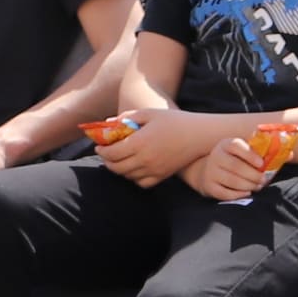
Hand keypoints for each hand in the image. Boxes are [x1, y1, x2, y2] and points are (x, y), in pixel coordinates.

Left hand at [93, 108, 216, 184]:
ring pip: (127, 176)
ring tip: (117, 159)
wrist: (199, 135)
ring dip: (118, 169)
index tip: (98, 146)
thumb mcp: (148, 113)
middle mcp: (145, 159)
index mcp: (140, 143)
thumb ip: (127, 118)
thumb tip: (108, 123)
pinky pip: (142, 183)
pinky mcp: (163, 176)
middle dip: (107, 161)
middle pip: (116, 167)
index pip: (112, 153)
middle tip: (105, 153)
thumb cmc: (173, 121)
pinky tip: (133, 167)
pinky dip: (133, 178)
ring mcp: (154, 170)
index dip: (102, 150)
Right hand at [183, 135, 271, 201]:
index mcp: (226, 144)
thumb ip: (266, 153)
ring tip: (257, 186)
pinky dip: (239, 195)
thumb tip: (290, 155)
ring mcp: (211, 172)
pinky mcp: (209, 186)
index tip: (261, 163)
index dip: (250, 154)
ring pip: (232, 181)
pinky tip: (247, 193)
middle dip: (253, 175)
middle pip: (236, 166)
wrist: (211, 170)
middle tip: (264, 180)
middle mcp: (216, 156)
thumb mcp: (246, 152)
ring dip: (249, 186)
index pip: (236, 145)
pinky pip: (225, 193)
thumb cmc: (236, 160)